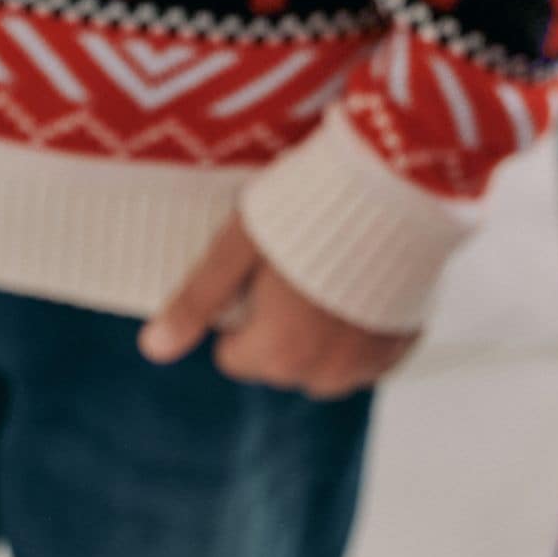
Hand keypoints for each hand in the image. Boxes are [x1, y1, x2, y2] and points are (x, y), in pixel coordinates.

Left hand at [140, 216, 415, 398]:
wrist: (397, 185)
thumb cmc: (308, 205)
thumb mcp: (239, 244)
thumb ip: (198, 301)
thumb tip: (152, 349)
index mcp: (279, 351)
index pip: (234, 358)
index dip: (238, 313)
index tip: (256, 272)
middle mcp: (326, 371)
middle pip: (280, 365)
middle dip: (278, 329)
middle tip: (292, 267)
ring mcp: (370, 361)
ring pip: (325, 368)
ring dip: (320, 339)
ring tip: (328, 275)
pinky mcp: (404, 342)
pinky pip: (369, 358)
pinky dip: (361, 333)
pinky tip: (362, 286)